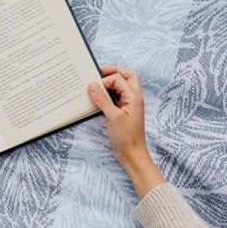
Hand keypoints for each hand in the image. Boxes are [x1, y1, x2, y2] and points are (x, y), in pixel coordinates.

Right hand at [87, 66, 164, 197]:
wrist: (132, 155)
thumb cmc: (126, 137)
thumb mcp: (112, 116)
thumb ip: (102, 99)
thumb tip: (92, 85)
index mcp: (134, 97)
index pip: (119, 79)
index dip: (106, 80)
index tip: (94, 87)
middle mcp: (134, 98)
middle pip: (128, 76)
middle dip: (114, 72)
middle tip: (99, 73)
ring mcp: (129, 105)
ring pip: (122, 86)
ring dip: (111, 83)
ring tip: (97, 86)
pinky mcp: (123, 112)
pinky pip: (117, 97)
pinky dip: (108, 94)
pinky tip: (98, 99)